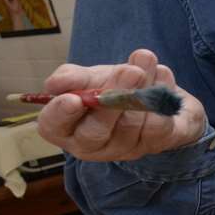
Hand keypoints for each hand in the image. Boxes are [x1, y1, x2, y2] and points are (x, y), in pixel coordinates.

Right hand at [36, 48, 209, 161]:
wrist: (154, 91)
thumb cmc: (111, 87)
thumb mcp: (89, 77)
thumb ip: (72, 78)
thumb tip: (55, 85)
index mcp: (67, 127)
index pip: (53, 127)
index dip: (61, 114)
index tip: (73, 98)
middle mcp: (92, 145)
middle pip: (94, 132)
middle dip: (112, 99)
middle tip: (131, 72)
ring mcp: (124, 149)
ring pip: (130, 124)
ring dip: (142, 88)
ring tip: (146, 65)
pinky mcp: (154, 145)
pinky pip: (157, 125)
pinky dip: (161, 95)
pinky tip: (161, 81)